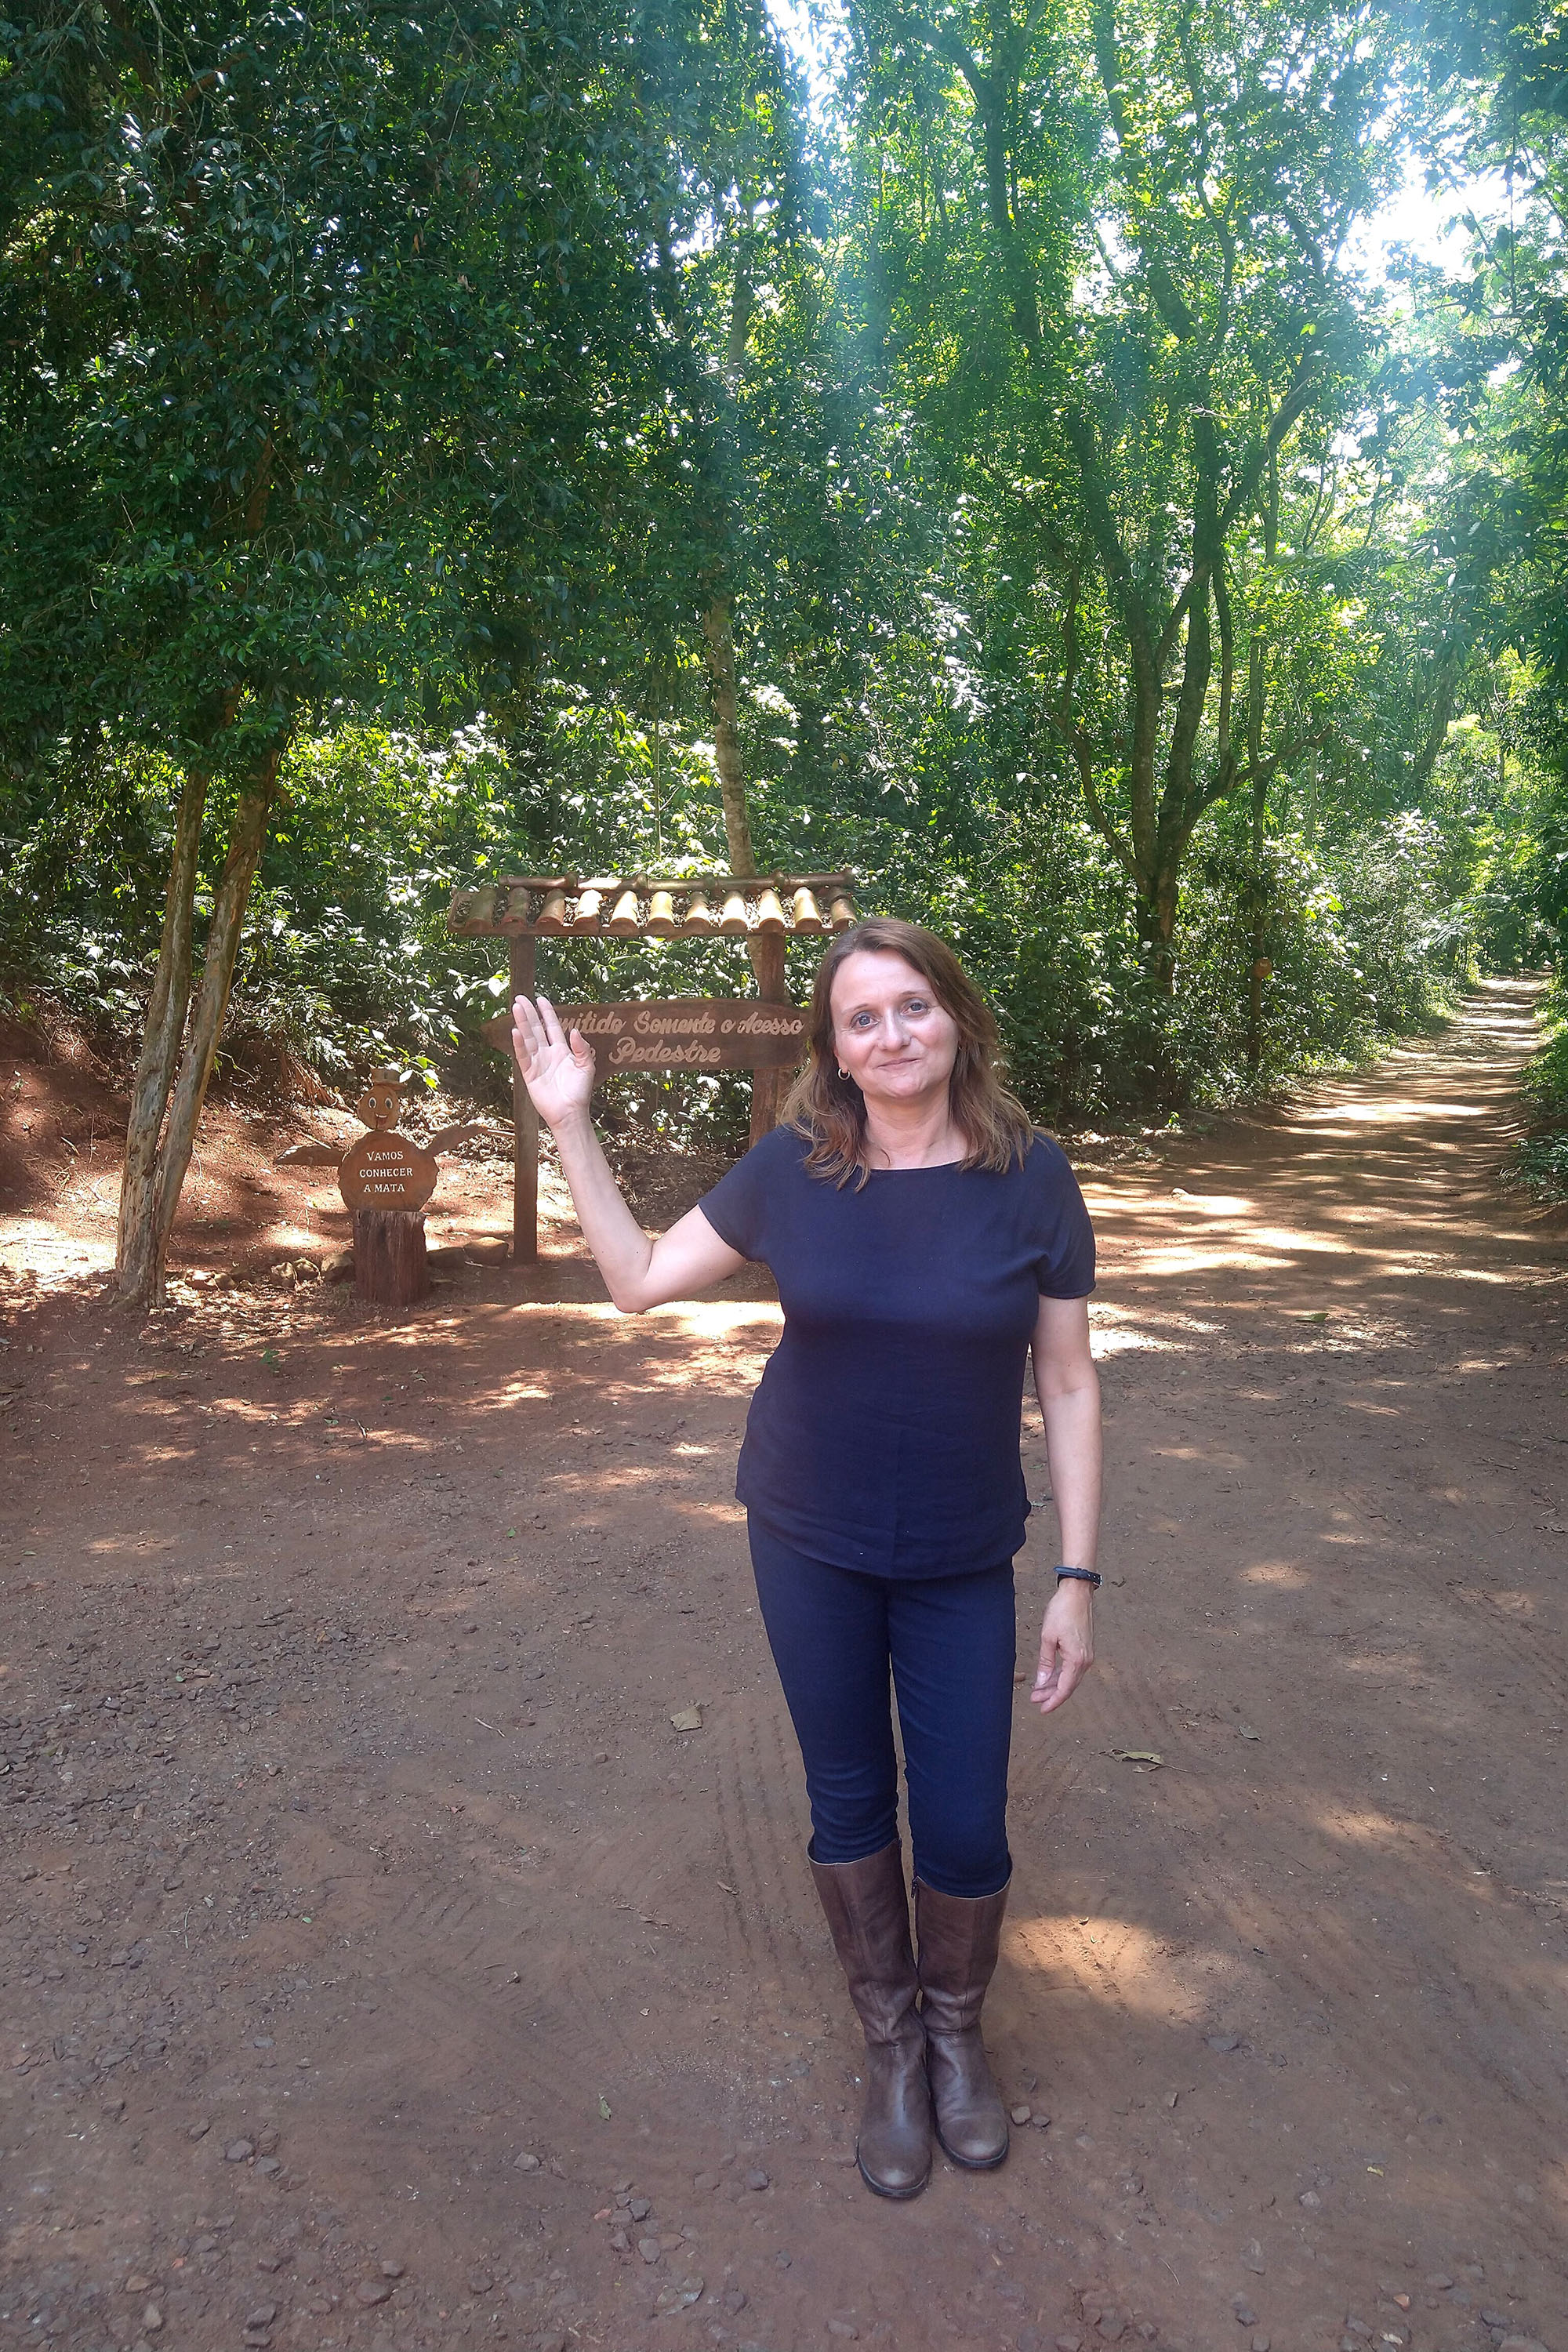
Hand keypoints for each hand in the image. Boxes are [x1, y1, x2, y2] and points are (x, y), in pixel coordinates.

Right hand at [511, 994, 595, 1128]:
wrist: (570, 1112)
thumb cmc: (579, 1092)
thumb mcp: (586, 1067)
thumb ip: (581, 1048)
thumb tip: (575, 1031)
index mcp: (561, 1051)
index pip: (552, 1027)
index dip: (547, 1013)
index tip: (540, 999)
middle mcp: (547, 1054)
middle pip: (536, 1029)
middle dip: (529, 1014)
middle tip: (521, 998)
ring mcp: (537, 1063)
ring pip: (528, 1039)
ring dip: (522, 1023)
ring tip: (516, 1007)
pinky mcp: (529, 1074)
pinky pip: (523, 1056)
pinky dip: (519, 1044)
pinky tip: (515, 1032)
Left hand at [1031, 1579, 1094, 1713]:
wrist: (1077, 1593)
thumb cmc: (1062, 1611)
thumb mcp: (1048, 1637)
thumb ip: (1045, 1662)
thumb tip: (1041, 1682)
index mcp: (1077, 1660)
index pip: (1065, 1689)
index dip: (1053, 1701)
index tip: (1042, 1709)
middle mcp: (1085, 1661)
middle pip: (1068, 1686)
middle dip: (1051, 1695)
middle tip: (1034, 1700)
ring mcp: (1087, 1655)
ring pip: (1071, 1678)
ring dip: (1056, 1685)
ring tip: (1038, 1691)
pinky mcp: (1084, 1649)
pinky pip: (1073, 1669)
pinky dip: (1061, 1675)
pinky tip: (1050, 1677)